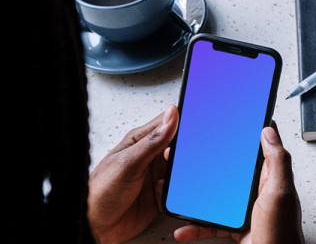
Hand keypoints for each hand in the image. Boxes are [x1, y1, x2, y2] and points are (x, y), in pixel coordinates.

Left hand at [87, 105, 178, 243]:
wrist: (94, 227)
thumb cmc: (100, 192)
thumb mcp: (128, 162)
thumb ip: (153, 140)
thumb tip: (171, 115)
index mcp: (139, 141)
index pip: (167, 124)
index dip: (182, 125)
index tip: (193, 131)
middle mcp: (149, 157)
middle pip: (177, 148)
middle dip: (183, 154)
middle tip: (180, 161)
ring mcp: (154, 176)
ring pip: (179, 169)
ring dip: (180, 174)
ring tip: (168, 179)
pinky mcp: (159, 195)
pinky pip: (177, 190)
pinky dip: (175, 192)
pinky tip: (161, 193)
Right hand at [173, 123, 304, 243]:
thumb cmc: (281, 235)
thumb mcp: (279, 193)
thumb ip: (277, 161)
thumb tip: (269, 131)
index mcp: (270, 177)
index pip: (258, 148)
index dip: (245, 134)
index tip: (228, 123)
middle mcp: (258, 190)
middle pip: (232, 170)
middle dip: (213, 163)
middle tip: (195, 155)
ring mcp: (245, 209)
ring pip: (218, 195)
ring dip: (200, 195)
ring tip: (183, 189)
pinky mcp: (234, 226)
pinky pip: (211, 222)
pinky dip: (196, 225)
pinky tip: (184, 227)